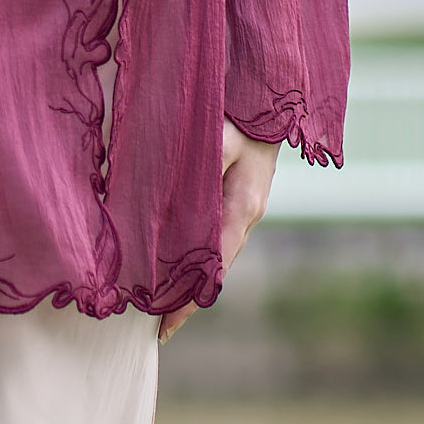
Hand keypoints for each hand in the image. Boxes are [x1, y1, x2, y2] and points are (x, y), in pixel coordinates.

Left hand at [161, 122, 279, 341]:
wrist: (272, 96)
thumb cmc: (244, 114)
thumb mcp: (218, 138)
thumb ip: (195, 170)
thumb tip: (161, 201)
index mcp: (242, 208)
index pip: (214, 269)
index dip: (189, 300)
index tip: (165, 327)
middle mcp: (244, 216)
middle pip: (213, 270)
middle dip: (185, 297)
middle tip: (152, 323)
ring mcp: (242, 209)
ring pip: (212, 255)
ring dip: (188, 277)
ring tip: (157, 301)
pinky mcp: (235, 200)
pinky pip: (211, 236)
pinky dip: (192, 253)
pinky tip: (170, 259)